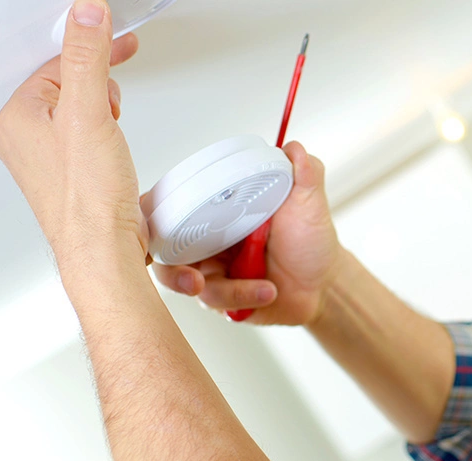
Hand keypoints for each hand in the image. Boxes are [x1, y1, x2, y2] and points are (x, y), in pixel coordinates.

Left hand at [0, 0, 144, 266]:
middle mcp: (25, 138)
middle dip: (98, 86)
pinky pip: (84, 139)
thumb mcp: (90, 112)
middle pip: (66, 85)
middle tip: (113, 102)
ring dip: (103, 112)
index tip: (119, 42)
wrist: (103, 249)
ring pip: (76, 113)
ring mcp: (46, 159)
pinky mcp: (69, 176)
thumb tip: (85, 14)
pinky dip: (104, 136)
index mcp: (18, 117)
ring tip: (114, 130)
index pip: (56, 63)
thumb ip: (87, 57)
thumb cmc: (88, 197)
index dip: (91, 49)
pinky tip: (114, 151)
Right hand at [152, 142, 345, 325]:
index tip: (151, 224)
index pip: (169, 207)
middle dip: (172, 270)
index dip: (148, 215)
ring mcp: (210, 270)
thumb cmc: (309, 240)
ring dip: (224, 290)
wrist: (323, 283)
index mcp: (216, 209)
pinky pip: (215, 302)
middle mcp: (205, 239)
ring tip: (263, 287)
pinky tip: (269, 291)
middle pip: (163, 252)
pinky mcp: (220, 298)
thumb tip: (295, 148)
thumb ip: (304, 174)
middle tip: (194, 279)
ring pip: (188, 283)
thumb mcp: (309, 203)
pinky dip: (242, 297)